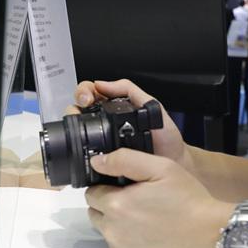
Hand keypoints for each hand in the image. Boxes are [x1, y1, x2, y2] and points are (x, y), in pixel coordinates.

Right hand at [68, 78, 189, 172]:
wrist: (173, 163)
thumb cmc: (165, 137)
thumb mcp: (151, 105)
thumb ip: (130, 90)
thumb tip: (102, 84)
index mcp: (113, 108)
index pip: (90, 93)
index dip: (85, 91)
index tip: (89, 96)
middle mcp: (103, 124)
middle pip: (78, 110)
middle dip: (76, 105)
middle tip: (85, 106)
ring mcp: (100, 144)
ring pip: (77, 131)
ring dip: (74, 125)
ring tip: (81, 126)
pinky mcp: (101, 163)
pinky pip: (84, 156)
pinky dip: (78, 151)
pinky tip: (82, 147)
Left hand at [84, 148, 231, 247]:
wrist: (211, 236)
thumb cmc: (190, 201)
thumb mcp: (161, 167)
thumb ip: (124, 160)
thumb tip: (96, 162)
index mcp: (117, 204)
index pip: (92, 192)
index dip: (108, 185)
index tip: (127, 185)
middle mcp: (113, 230)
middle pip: (96, 211)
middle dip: (110, 203)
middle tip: (138, 198)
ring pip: (106, 229)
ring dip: (117, 221)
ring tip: (146, 215)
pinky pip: (118, 245)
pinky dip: (127, 238)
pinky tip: (149, 231)